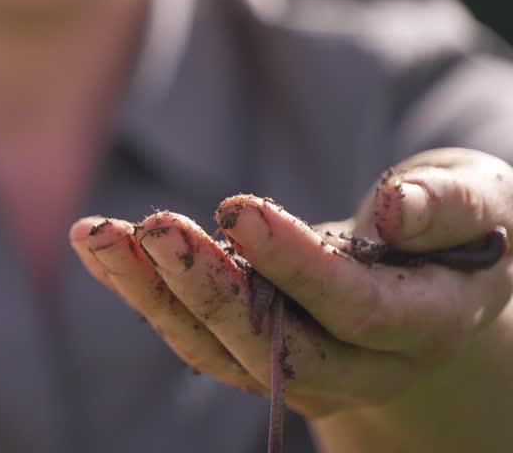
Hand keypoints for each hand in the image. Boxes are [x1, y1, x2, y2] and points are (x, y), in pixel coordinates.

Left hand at [70, 148, 512, 448]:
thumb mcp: (480, 201)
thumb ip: (448, 207)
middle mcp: (357, 367)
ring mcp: (298, 371)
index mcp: (422, 327)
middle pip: (270, 345)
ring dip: (149, 290)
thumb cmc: (461, 222)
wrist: (438, 271)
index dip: (293, 263)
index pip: (352, 308)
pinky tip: (97, 244)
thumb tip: (393, 208)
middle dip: (205, 286)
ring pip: (212, 346)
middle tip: (154, 225)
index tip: (237, 208)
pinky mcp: (250, 354)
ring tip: (96, 235)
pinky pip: (187, 330)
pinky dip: (139, 286)